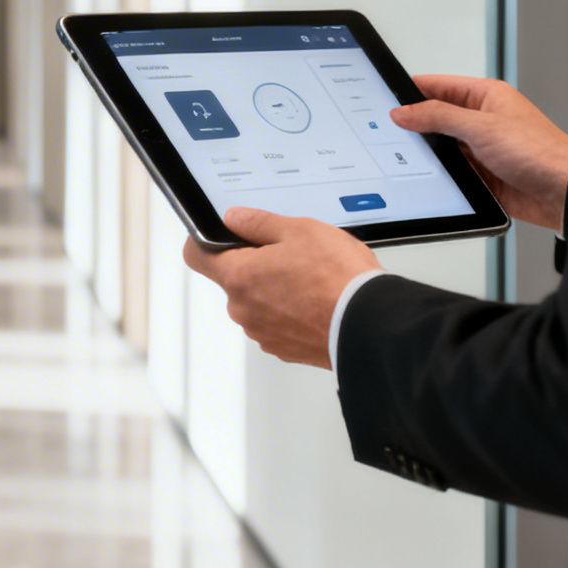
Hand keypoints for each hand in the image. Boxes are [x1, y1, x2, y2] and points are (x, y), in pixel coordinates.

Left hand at [183, 208, 380, 369]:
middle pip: (234, 279)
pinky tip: (317, 301)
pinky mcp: (284, 349)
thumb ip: (259, 222)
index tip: (219, 235)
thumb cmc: (338, 278)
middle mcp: (243, 309)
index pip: (196, 256)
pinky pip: (277, 323)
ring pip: (257, 302)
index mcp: (240, 276)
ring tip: (311, 280)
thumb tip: (234, 218)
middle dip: (255, 265)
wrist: (370, 325)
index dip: (204, 240)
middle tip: (289, 254)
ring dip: (275, 290)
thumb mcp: (299, 230)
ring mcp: (262, 332)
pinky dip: (291, 312)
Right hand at [389, 75, 567, 232]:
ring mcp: (481, 149)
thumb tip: (404, 111)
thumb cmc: (541, 152)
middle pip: (435, 118)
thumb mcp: (481, 127)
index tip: (384, 97)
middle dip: (415, 125)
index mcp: (485, 96)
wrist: (565, 194)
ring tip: (407, 157)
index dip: (410, 90)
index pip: (437, 86)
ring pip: (441, 148)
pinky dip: (440, 176)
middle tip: (388, 131)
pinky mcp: (482, 175)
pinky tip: (429, 178)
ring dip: (429, 154)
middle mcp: (482, 120)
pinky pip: (452, 172)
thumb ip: (438, 116)